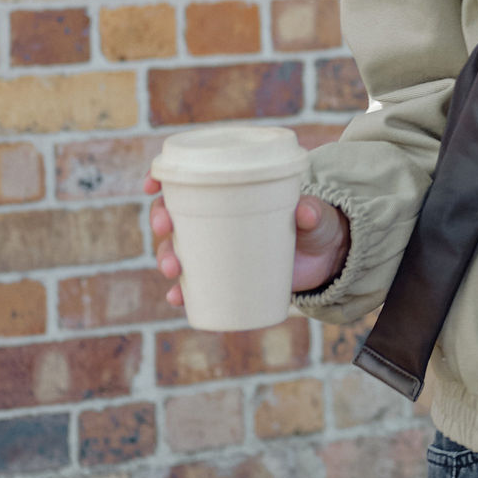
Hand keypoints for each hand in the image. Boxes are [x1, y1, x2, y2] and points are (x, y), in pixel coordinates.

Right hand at [146, 179, 350, 308]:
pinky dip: (183, 292)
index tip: (152, 185)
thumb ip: (312, 212)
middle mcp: (216, 219)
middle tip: (166, 229)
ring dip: (166, 257)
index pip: (188, 179)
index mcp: (231, 192)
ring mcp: (218, 249)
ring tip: (173, 269)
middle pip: (174, 215)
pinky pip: (195, 285)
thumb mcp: (316, 215)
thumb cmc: (315, 225)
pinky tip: (177, 298)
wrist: (326, 258)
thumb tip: (305, 212)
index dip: (163, 178)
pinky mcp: (225, 276)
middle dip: (161, 220)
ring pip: (178, 250)